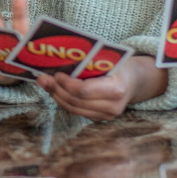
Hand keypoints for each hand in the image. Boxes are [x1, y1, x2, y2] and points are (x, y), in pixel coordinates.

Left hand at [37, 55, 161, 120]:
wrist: (133, 81)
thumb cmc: (118, 66)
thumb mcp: (107, 59)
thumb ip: (87, 61)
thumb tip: (60, 58)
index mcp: (116, 89)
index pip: (84, 91)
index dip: (66, 84)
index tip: (56, 74)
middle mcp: (113, 107)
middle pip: (76, 101)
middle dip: (56, 89)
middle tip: (42, 78)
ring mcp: (106, 116)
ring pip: (73, 109)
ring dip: (56, 96)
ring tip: (45, 84)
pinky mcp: (99, 119)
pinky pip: (77, 111)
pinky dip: (64, 101)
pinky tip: (55, 91)